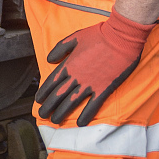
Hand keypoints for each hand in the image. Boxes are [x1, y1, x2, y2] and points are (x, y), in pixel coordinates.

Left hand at [34, 10, 152, 125]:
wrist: (120, 37)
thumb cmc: (98, 35)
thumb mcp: (75, 37)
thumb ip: (60, 48)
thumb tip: (48, 60)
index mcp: (69, 64)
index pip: (51, 82)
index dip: (43, 92)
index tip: (38, 100)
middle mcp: (76, 76)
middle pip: (58, 94)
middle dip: (49, 106)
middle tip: (42, 115)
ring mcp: (90, 84)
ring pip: (72, 102)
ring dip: (62, 112)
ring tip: (55, 120)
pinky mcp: (104, 88)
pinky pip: (93, 105)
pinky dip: (86, 115)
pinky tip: (80, 123)